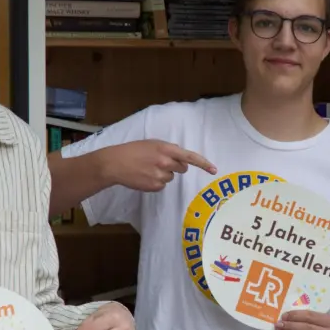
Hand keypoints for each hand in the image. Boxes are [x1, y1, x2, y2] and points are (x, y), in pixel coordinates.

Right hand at [99, 140, 215, 191]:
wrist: (115, 163)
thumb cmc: (132, 150)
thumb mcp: (151, 144)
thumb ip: (167, 149)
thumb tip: (179, 156)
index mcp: (166, 149)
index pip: (189, 157)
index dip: (203, 163)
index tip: (214, 169)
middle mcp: (165, 162)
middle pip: (182, 169)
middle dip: (175, 167)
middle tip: (160, 163)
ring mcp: (160, 175)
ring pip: (171, 178)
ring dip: (163, 174)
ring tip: (148, 169)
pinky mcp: (154, 186)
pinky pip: (162, 186)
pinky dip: (156, 182)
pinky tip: (144, 176)